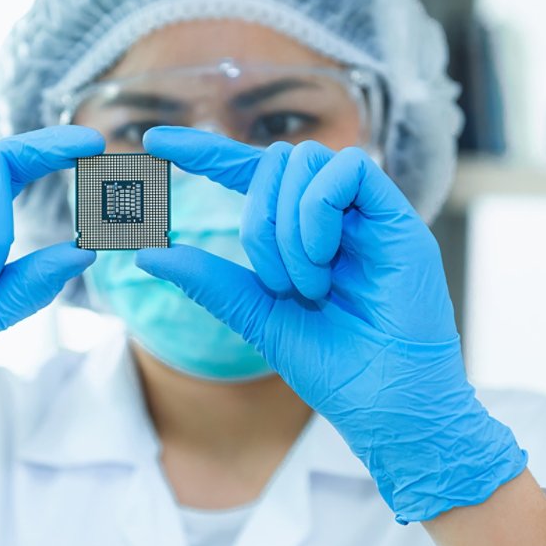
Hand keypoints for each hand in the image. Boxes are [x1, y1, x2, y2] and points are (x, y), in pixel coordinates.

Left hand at [136, 127, 525, 522]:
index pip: (247, 171)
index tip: (153, 140)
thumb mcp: (259, 317)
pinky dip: (319, 210)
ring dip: (288, 227)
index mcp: (298, 231)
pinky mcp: (397, 217)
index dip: (204, 151)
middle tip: (276, 283)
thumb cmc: (332, 367)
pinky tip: (325, 259)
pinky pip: (348, 170)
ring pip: (306, 161)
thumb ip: (211, 281)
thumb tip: (148, 253)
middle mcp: (332, 214)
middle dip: (258, 221)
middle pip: (274, 162)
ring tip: (308, 286)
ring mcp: (365, 212)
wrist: (385, 405)